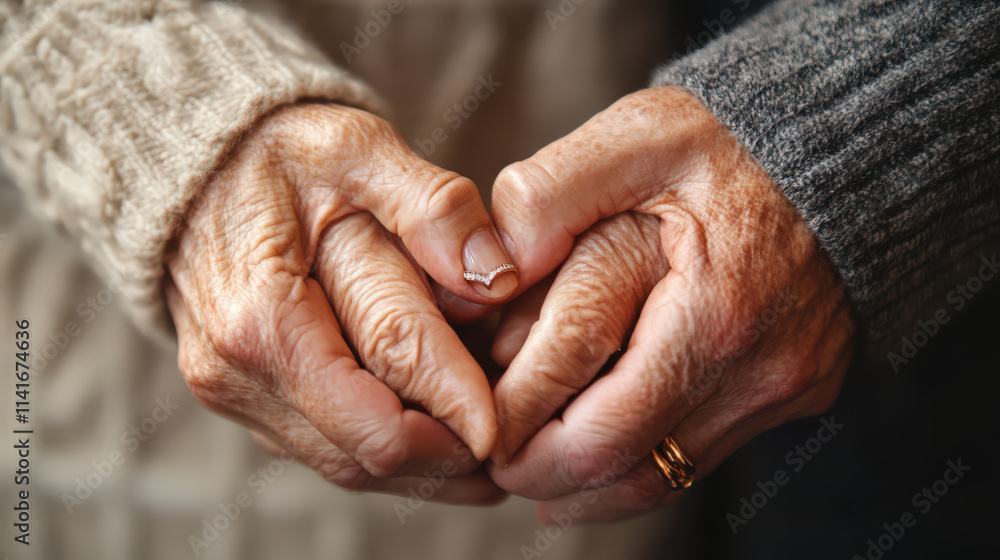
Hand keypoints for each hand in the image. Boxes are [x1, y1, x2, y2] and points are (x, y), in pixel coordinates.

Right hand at [165, 103, 517, 502]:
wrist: (195, 165)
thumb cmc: (280, 151)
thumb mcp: (360, 150)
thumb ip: (431, 208)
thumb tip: (497, 276)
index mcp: (264, 318)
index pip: (380, 409)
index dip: (457, 426)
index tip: (516, 430)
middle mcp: (241, 372)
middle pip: (366, 454)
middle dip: (449, 460)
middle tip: (519, 449)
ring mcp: (237, 392)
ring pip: (347, 465)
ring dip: (422, 467)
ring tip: (490, 456)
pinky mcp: (248, 396)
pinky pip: (324, 447)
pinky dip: (386, 450)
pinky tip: (438, 437)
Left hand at [486, 87, 855, 520]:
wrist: (846, 152)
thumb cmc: (729, 140)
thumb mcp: (634, 137)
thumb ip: (549, 196)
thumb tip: (491, 271)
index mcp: (712, 313)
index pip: (596, 428)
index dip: (523, 441)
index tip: (477, 429)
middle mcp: (757, 370)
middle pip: (628, 473)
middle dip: (545, 476)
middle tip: (493, 459)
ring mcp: (782, 388)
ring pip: (667, 478)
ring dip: (591, 484)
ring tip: (532, 470)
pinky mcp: (795, 392)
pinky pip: (703, 454)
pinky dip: (641, 460)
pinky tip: (600, 448)